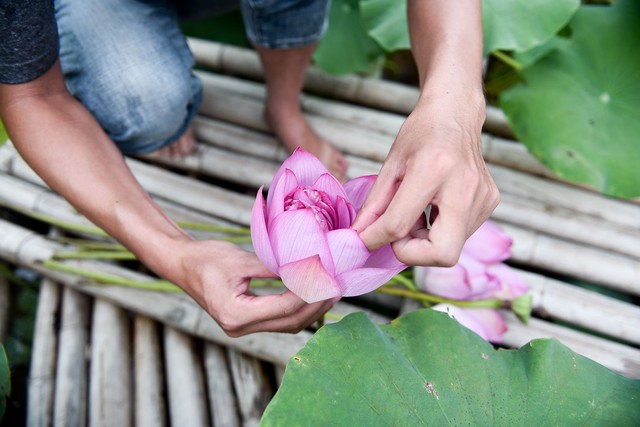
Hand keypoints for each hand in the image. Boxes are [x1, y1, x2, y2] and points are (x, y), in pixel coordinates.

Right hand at [167, 239, 336, 336]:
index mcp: (235, 314)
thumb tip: (306, 268)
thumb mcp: (241, 259)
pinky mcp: (246, 322)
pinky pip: (279, 321)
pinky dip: (298, 309)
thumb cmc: (206, 258)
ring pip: (288, 325)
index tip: (328, 278)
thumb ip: (273, 267)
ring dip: (312, 310)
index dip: (309, 294)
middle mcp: (239, 327)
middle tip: (338, 287)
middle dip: (317, 306)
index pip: (283, 308)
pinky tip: (313, 296)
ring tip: (332, 292)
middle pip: (289, 322)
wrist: (182, 264)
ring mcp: (242, 328)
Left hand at [352, 96, 498, 266]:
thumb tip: (359, 236)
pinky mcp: (489, 203)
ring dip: (424, 240)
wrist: (456, 113)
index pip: (399, 224)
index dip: (375, 238)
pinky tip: (433, 208)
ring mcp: (482, 198)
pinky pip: (459, 235)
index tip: (365, 239)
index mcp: (433, 170)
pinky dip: (439, 231)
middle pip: (442, 254)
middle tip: (398, 235)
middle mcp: (464, 187)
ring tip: (416, 212)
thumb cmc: (422, 134)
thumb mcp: (391, 165)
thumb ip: (375, 205)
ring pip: (450, 249)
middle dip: (413, 254)